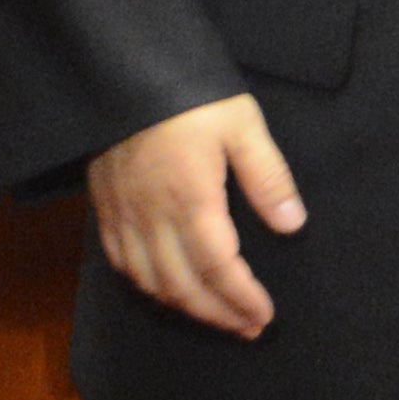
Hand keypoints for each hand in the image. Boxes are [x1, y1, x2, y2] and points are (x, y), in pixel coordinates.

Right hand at [86, 92, 306, 337]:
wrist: (121, 72)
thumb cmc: (190, 95)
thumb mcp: (242, 125)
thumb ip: (268, 178)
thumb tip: (293, 225)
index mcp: (190, 200)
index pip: (218, 268)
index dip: (241, 298)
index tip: (264, 316)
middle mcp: (152, 218)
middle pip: (183, 286)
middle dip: (218, 313)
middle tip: (248, 327)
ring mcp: (123, 216)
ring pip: (150, 282)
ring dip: (184, 307)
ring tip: (216, 316)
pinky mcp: (105, 209)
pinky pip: (122, 265)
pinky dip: (147, 287)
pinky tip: (166, 289)